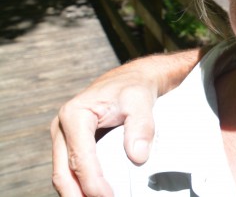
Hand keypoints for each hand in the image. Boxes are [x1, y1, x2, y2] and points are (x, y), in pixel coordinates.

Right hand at [50, 49, 200, 196]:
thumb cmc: (134, 88)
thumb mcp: (141, 101)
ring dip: (78, 192)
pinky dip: (80, 184)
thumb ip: (142, 127)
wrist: (131, 80)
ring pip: (63, 174)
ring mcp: (63, 137)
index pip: (80, 157)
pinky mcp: (70, 144)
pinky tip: (96, 193)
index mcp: (74, 114)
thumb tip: (138, 157)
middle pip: (63, 172)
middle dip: (78, 194)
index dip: (92, 182)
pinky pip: (70, 170)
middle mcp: (62, 127)